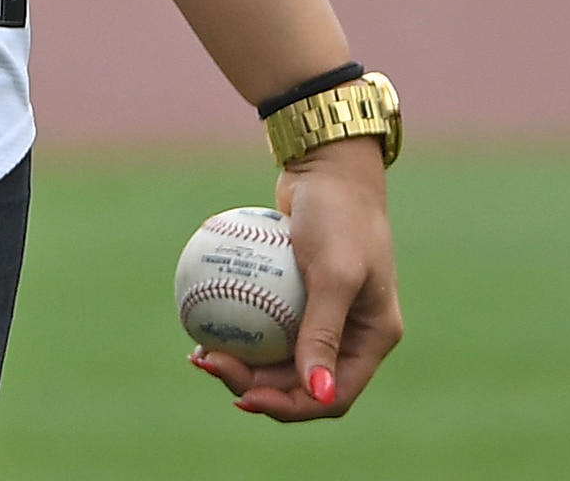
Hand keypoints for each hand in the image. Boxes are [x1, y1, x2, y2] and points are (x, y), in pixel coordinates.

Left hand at [189, 139, 402, 421]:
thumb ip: (324, 334)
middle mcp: (350, 333)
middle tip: (209, 365)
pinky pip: (266, 320)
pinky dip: (240, 327)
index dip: (289, 406)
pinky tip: (205, 324)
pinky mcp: (297, 291)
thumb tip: (317, 395)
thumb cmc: (338, 215)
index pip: (331, 395)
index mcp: (370, 339)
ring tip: (200, 354)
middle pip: (299, 380)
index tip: (243, 396)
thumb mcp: (334, 274)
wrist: (326, 163)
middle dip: (254, 383)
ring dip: (242, 361)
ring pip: (279, 355)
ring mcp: (323, 313)